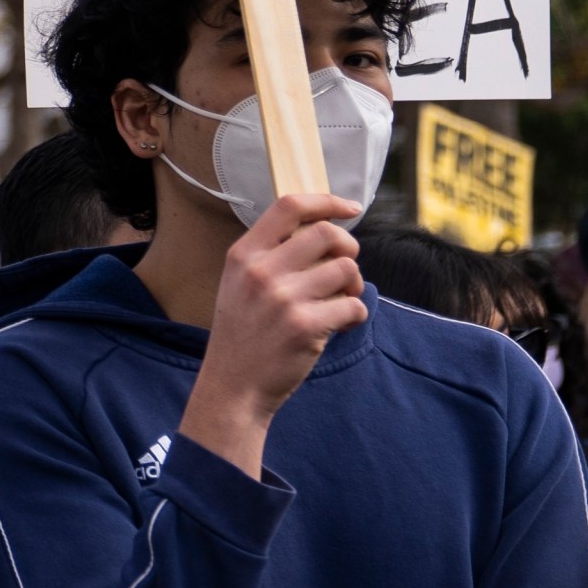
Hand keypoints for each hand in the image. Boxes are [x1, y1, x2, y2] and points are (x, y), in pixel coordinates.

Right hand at [180, 190, 362, 476]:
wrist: (232, 386)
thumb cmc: (243, 333)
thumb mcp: (239, 284)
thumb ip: (270, 255)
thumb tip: (323, 230)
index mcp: (243, 255)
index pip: (289, 206)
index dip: (327, 201)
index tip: (349, 208)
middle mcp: (260, 271)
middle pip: (327, 234)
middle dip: (348, 249)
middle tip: (345, 269)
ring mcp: (282, 299)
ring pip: (346, 270)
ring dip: (354, 286)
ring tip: (341, 301)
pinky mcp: (305, 326)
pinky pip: (353, 306)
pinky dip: (354, 315)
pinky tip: (340, 325)